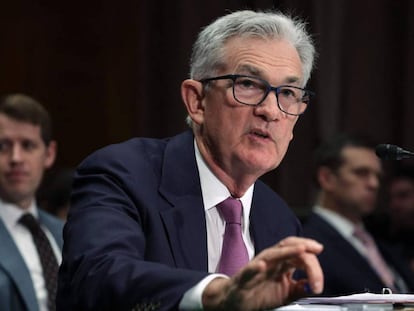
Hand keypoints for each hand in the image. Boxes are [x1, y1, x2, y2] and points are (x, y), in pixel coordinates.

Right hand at [202, 237, 323, 310]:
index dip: (313, 264)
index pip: (300, 254)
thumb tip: (314, 285)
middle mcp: (270, 261)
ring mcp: (257, 267)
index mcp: (281, 262)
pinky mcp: (244, 278)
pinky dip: (255, 268)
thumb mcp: (287, 293)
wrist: (237, 301)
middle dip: (304, 248)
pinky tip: (262, 266)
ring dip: (287, 251)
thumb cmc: (260, 294)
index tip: (319, 284)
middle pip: (289, 247)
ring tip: (301, 249)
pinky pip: (249, 271)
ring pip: (272, 254)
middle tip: (317, 251)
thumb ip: (300, 288)